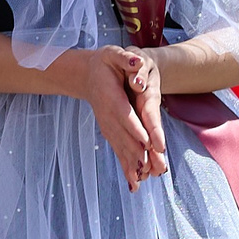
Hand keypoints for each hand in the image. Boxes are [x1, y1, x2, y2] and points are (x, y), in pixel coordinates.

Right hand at [73, 46, 167, 188]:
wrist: (87, 74)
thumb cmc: (105, 62)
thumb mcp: (114, 54)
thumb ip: (125, 58)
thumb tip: (137, 62)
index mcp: (110, 97)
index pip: (124, 114)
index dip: (135, 128)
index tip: (147, 143)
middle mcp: (108, 116)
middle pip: (124, 136)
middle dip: (138, 154)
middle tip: (151, 169)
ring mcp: (108, 126)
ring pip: (121, 147)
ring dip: (132, 165)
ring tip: (143, 182)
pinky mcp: (111, 133)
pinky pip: (119, 151)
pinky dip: (126, 167)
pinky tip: (135, 184)